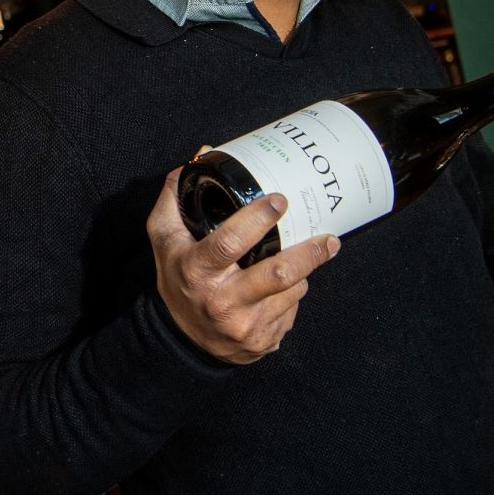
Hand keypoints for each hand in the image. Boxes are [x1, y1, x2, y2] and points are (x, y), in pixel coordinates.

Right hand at [146, 165, 340, 364]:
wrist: (183, 340)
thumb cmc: (178, 280)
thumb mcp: (164, 239)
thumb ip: (176, 196)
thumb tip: (204, 154)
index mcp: (196, 271)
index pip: (230, 243)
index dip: (257, 219)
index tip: (279, 200)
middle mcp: (221, 301)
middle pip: (278, 274)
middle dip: (309, 253)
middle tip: (328, 237)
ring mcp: (245, 325)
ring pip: (292, 290)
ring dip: (301, 272)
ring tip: (300, 259)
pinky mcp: (262, 340)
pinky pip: (292, 310)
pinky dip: (292, 294)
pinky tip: (282, 289)